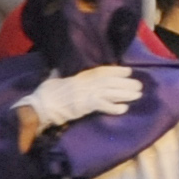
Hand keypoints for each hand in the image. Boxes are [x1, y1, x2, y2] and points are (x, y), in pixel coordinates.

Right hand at [24, 65, 141, 130]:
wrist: (39, 107)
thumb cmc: (44, 94)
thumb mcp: (52, 80)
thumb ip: (57, 75)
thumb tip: (55, 69)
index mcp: (80, 77)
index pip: (102, 71)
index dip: (117, 71)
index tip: (129, 71)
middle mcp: (86, 83)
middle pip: (111, 82)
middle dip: (126, 83)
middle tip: (139, 86)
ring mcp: (87, 94)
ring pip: (111, 92)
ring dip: (125, 94)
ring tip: (137, 95)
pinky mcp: (85, 106)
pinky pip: (104, 105)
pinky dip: (114, 107)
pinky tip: (124, 109)